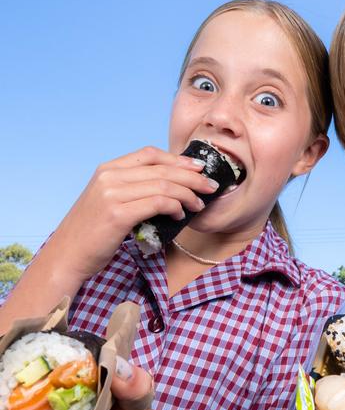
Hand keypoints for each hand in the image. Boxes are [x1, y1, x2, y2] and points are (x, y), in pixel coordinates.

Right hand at [51, 146, 217, 279]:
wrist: (67, 256)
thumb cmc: (93, 232)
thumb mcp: (108, 200)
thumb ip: (132, 187)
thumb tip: (170, 184)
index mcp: (107, 169)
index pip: (150, 154)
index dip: (178, 159)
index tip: (199, 168)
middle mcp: (109, 176)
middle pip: (162, 168)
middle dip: (192, 177)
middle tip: (211, 186)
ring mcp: (112, 194)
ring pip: (164, 185)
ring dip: (188, 194)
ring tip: (200, 204)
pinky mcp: (118, 213)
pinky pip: (158, 203)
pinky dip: (175, 206)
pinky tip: (181, 214)